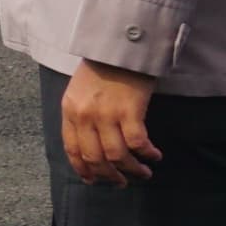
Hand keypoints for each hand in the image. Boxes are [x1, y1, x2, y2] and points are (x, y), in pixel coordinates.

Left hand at [60, 60, 160, 184]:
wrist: (121, 42)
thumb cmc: (104, 65)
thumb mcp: (81, 90)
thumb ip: (82, 115)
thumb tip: (90, 143)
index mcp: (70, 110)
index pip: (72, 149)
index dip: (84, 169)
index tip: (94, 180)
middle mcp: (85, 115)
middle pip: (94, 157)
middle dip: (109, 175)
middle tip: (122, 183)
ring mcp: (106, 114)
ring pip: (116, 155)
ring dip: (132, 169)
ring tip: (143, 173)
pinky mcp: (129, 110)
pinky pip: (137, 142)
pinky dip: (147, 153)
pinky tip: (155, 155)